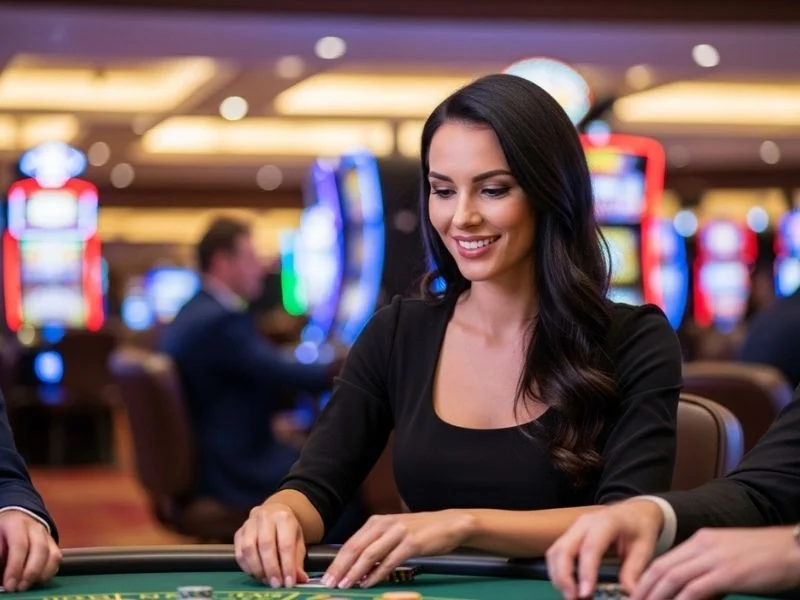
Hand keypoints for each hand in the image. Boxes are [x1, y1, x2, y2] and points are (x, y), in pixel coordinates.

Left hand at [0, 510, 59, 591]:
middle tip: (19, 588)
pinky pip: (56, 559)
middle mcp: (36, 528)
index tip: (10, 583)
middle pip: (40, 549)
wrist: (15, 522)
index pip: (20, 545)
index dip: (15, 566)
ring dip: (41, 574)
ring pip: (52, 555)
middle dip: (31, 572)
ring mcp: (47, 536)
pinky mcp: (54, 545)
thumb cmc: (1, 535)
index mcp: (17, 524)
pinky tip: (36, 581)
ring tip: (27, 586)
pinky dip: (48, 573)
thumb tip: (1, 567)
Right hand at [234, 503, 309, 588]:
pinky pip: (239, 552)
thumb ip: (297, 561)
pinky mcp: (239, 532)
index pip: (285, 544)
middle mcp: (265, 517)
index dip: (287, 565)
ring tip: (266, 580)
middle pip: (266, 545)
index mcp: (283, 517)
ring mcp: (249, 523)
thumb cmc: (287, 529)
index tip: (289, 582)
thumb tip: (299, 579)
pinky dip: (246, 567)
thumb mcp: (297, 541)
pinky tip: (255, 574)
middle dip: (271, 568)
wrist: (274, 511)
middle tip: (276, 584)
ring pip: (249, 548)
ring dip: (257, 568)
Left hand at [322, 510, 474, 588]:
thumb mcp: (393, 533)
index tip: (327, 577)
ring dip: (355, 572)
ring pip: (370, 555)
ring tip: (345, 586)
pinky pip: (389, 561)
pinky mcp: (411, 543)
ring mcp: (397, 532)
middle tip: (329, 584)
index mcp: (376, 522)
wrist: (448, 524)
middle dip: (340, 568)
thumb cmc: (420, 531)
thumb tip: (355, 568)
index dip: (337, 562)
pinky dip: (377, 574)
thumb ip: (375, 546)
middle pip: (356, 548)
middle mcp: (384, 524)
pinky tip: (368, 583)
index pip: (350, 543)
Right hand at [546, 500, 662, 598]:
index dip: (585, 571)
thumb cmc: (639, 528)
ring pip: (555, 551)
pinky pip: (556, 552)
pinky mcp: (569, 535)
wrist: (634, 511)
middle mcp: (585, 523)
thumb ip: (634, 571)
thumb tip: (628, 594)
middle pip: (564, 548)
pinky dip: (557, 571)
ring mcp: (574, 528)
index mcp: (606, 522)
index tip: (585, 594)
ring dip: (557, 575)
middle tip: (572, 598)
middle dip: (564, 576)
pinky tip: (567, 585)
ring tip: (570, 595)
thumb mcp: (644, 548)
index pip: (590, 547)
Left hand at [632, 527, 799, 599]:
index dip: (646, 580)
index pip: (664, 561)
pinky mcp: (728, 573)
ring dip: (656, 597)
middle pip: (662, 569)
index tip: (635, 596)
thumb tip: (689, 588)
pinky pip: (695, 589)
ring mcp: (714, 558)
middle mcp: (702, 545)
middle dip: (644, 591)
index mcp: (701, 540)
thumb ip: (707, 566)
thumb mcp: (729, 555)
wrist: (793, 549)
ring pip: (673, 579)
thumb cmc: (765, 556)